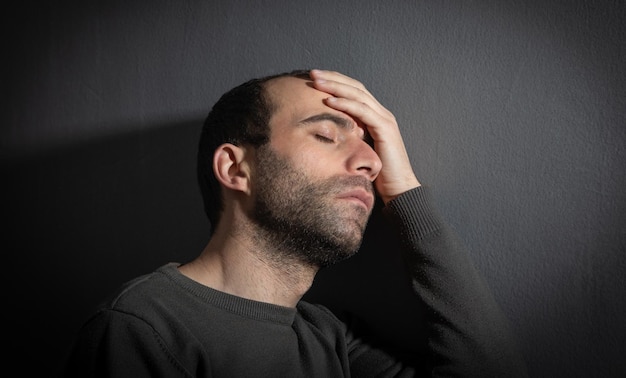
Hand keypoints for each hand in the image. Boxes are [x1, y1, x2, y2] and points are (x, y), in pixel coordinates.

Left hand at [310, 69, 420, 203]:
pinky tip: (329, 101)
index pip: (353, 91)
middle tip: (311, 72)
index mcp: (374, 116)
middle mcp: (381, 113)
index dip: (335, 82)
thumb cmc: (376, 173)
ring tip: (317, 81)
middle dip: (332, 78)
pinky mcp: (385, 129)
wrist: (398, 189)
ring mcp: (384, 119)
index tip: (314, 78)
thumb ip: (347, 137)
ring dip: (335, 86)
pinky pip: (363, 111)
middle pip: (355, 87)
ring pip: (358, 95)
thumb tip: (324, 133)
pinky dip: (345, 105)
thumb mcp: (356, 150)